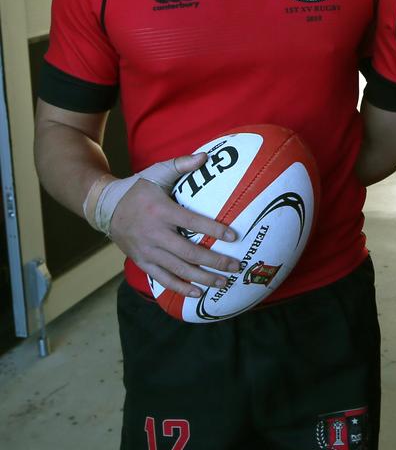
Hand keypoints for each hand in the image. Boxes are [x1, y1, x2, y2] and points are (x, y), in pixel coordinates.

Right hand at [94, 153, 240, 297]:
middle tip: (235, 266)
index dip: (214, 230)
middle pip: (189, 252)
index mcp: (161, 210)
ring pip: (178, 270)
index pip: (192, 222)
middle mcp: (155, 234)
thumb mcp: (156, 172)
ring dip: (203, 278)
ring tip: (223, 282)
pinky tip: (198, 292)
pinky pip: (163, 278)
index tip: (234, 236)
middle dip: (215, 261)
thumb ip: (181, 164)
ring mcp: (147, 251)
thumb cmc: (137, 189)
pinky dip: (180, 288)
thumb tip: (205, 157)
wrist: (106, 207)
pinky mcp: (142, 261)